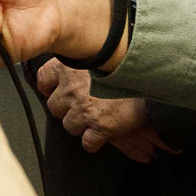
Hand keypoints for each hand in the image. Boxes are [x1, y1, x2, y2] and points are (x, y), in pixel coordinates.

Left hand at [37, 61, 175, 163]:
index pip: (44, 79)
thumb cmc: (126, 61)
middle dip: (66, 109)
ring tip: (95, 119)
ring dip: (81, 125)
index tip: (54, 90)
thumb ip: (80, 61)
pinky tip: (103, 135)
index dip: (49, 87)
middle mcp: (71, 87)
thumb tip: (64, 66)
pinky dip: (95, 142)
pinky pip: (88, 142)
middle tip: (81, 107)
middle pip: (54, 107)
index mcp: (67, 66)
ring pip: (69, 126)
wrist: (151, 74)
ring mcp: (84, 108)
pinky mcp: (100, 126)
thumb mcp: (97, 54)